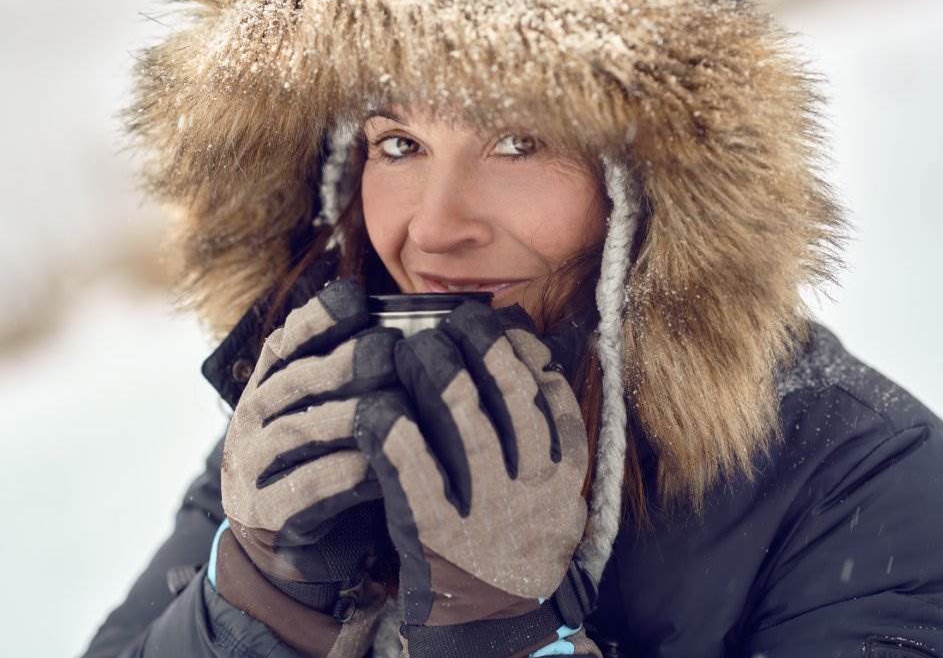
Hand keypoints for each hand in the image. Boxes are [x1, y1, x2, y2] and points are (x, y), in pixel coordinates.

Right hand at [220, 278, 399, 607]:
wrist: (293, 554)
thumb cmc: (332, 467)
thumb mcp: (335, 413)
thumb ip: (356, 376)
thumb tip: (411, 328)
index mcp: (269, 385)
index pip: (286, 340)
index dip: (318, 317)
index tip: (359, 300)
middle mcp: (253, 419)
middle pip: (294, 381)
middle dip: (344, 362)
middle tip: (391, 350)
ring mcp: (252, 467)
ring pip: (295, 431)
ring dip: (346, 415)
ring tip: (393, 406)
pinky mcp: (264, 514)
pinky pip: (303, 490)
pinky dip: (343, 476)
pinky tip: (381, 468)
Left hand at [354, 301, 589, 651]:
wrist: (492, 621)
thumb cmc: (514, 535)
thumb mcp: (552, 488)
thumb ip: (545, 426)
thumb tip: (533, 345)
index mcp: (564, 472)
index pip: (551, 393)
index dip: (520, 348)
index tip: (494, 321)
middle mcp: (533, 489)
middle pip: (510, 398)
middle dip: (479, 347)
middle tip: (448, 322)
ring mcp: (488, 512)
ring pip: (468, 427)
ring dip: (438, 375)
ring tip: (411, 346)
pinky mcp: (439, 535)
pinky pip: (416, 474)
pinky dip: (396, 435)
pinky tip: (377, 407)